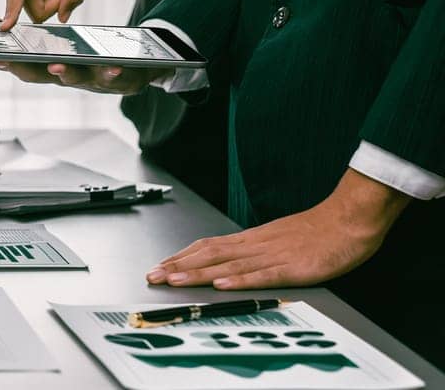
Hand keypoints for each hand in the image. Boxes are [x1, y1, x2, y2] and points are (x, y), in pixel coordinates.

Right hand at [0, 15, 169, 94]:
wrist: (132, 69)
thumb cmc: (88, 57)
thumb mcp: (58, 43)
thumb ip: (29, 33)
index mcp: (48, 66)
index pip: (19, 64)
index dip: (0, 60)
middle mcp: (64, 76)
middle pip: (37, 75)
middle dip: (19, 68)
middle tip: (3, 60)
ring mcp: (88, 80)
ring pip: (73, 79)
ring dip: (63, 73)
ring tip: (55, 64)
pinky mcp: (115, 81)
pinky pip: (113, 79)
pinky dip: (111, 74)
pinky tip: (113, 66)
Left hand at [147, 169, 410, 289]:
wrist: (349, 219)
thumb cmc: (317, 231)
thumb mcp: (277, 238)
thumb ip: (253, 250)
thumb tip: (228, 262)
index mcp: (251, 239)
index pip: (208, 247)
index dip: (181, 257)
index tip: (159, 265)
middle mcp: (255, 245)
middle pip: (209, 255)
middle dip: (178, 266)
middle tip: (152, 276)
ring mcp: (272, 256)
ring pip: (228, 265)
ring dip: (198, 274)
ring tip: (173, 280)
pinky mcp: (292, 267)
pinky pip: (262, 274)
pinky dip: (239, 280)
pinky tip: (221, 284)